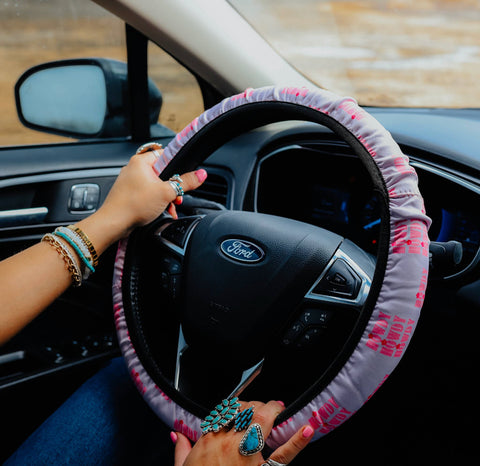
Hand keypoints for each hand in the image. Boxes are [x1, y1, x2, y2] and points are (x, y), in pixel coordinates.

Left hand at [85, 149, 206, 244]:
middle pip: (163, 173)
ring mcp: (131, 182)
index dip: (178, 166)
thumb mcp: (166, 192)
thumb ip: (186, 183)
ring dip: (166, 196)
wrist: (114, 223)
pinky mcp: (130, 194)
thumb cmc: (133, 205)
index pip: (166, 155)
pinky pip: (148, 194)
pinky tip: (161, 211)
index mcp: (141, 161)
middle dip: (173, 187)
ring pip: (156, 185)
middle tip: (177, 196)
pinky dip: (157, 201)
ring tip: (169, 207)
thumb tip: (201, 174)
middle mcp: (135, 168)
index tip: (185, 175)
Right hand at [171, 400, 313, 464]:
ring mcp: (246, 456)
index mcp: (209, 441)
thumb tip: (176, 435)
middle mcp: (228, 443)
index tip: (241, 407)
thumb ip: (180, 448)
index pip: (225, 411)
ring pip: (261, 422)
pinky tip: (307, 430)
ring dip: (271, 411)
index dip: (236, 407)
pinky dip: (296, 442)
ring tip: (279, 408)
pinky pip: (282, 456)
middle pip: (245, 411)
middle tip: (264, 406)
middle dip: (256, 404)